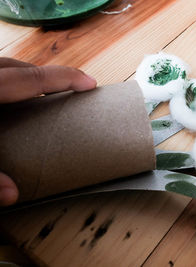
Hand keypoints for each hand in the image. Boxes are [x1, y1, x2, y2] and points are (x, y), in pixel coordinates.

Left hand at [0, 57, 96, 205]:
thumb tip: (12, 194)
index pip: (35, 78)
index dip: (66, 78)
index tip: (90, 83)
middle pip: (21, 68)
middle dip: (49, 77)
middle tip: (70, 92)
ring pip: (6, 68)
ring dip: (27, 78)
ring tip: (42, 95)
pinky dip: (10, 82)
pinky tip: (11, 101)